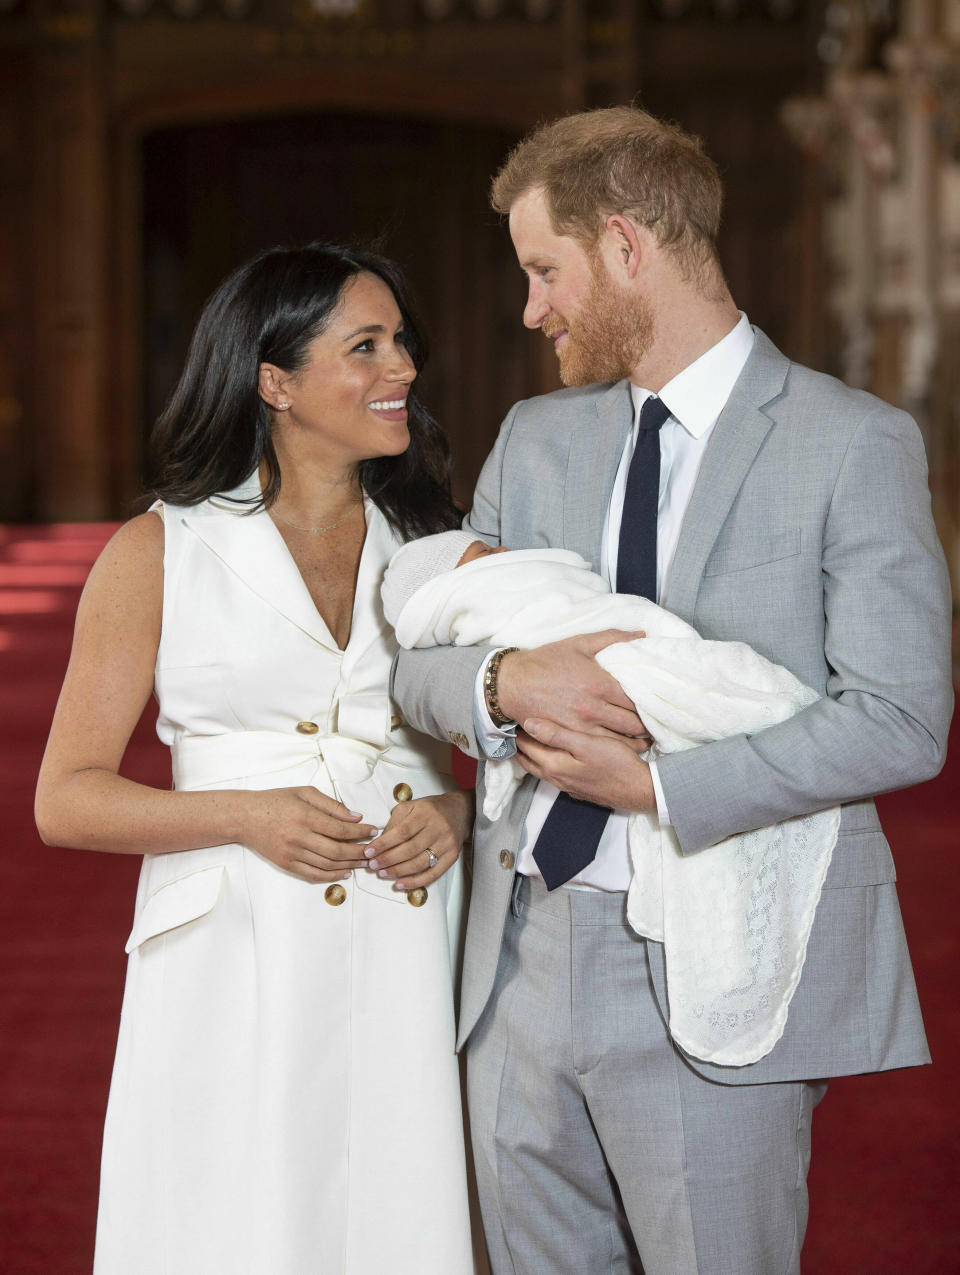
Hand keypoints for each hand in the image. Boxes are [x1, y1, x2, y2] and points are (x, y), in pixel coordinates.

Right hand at [238, 786, 376, 881]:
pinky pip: (313, 874)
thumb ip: (331, 805)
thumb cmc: (276, 800)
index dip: (361, 832)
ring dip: (350, 865)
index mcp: (305, 816)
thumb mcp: (305, 792)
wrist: (245, 817)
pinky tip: (344, 873)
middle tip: (373, 851)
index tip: (373, 830)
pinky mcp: (286, 864)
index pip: (341, 829)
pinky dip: (331, 876)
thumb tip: (355, 817)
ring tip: (364, 862)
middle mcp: (299, 837)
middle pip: (337, 851)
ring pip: (328, 865)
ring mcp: (292, 853)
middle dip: (359, 852)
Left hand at [362, 789, 473, 890]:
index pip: (402, 832)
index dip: (384, 844)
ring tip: (382, 874)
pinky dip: (415, 882)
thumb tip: (380, 842)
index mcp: (425, 813)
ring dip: (398, 871)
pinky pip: (433, 873)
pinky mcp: (452, 856)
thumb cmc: (430, 809)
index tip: (369, 852)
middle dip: (388, 860)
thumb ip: (394, 822)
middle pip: (410, 849)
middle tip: (373, 866)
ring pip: (420, 863)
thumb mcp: (410, 806)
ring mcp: (446, 843)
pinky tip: (400, 884)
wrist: (460, 811)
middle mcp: (438, 828)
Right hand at [496, 632, 649, 739]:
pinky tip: (624, 747)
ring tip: (646, 738)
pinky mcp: (571, 737)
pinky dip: (617, 748)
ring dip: (637, 740)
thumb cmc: (546, 661)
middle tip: (655, 724)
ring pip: (621, 740)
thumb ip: (613, 638)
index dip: (651, 704)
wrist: (512, 683)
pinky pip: (602, 747)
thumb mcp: (580, 643)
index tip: (657, 705)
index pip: (637, 700)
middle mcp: (594, 708)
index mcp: (600, 683)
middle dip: (647, 725)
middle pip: (634, 723)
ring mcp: (582, 726)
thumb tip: (642, 634)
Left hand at [516, 719, 656, 812]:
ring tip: (529, 735)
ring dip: (532, 752)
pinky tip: (553, 752)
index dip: (518, 730)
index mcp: (554, 765)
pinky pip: (553, 772)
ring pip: (540, 767)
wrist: (640, 790)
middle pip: (528, 758)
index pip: (526, 745)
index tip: (513, 713)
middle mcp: (556, 778)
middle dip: (520, 743)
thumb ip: (557, 734)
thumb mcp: (586, 744)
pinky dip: (546, 760)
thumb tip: (528, 723)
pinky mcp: (578, 788)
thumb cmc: (616, 763)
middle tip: (514, 723)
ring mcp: (566, 785)